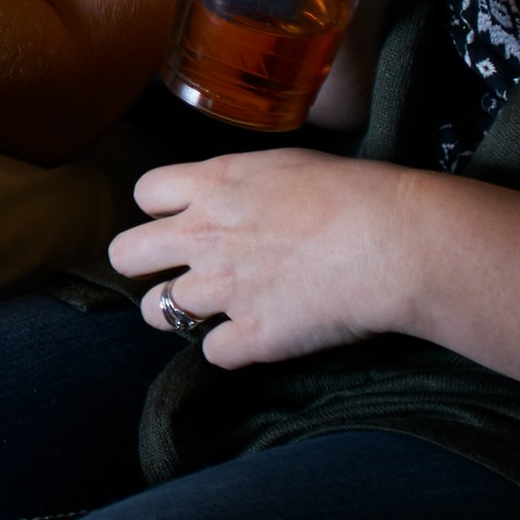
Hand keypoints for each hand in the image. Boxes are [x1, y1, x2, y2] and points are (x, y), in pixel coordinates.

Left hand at [106, 149, 423, 365]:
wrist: (394, 241)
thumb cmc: (357, 194)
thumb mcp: (287, 165)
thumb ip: (244, 184)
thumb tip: (236, 198)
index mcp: (213, 185)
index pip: (145, 193)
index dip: (161, 208)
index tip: (182, 217)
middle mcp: (204, 237)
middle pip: (126, 254)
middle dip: (140, 264)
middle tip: (171, 270)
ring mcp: (223, 289)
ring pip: (157, 312)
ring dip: (178, 314)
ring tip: (207, 311)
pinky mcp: (252, 336)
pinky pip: (212, 354)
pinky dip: (231, 350)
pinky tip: (254, 337)